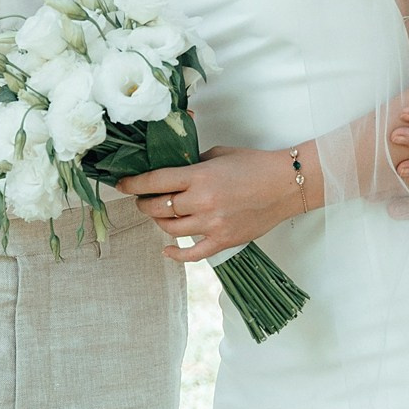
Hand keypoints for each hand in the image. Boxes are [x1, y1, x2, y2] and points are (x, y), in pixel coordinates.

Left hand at [120, 147, 310, 258]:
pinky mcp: (223, 241)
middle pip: (158, 208)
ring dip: (159, 222)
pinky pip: (192, 254)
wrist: (285, 184)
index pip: (155, 182)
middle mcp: (202, 202)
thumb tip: (171, 169)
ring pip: (171, 229)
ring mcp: (212, 224)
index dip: (133, 184)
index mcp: (199, 176)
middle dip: (144, 203)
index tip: (122, 185)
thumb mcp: (218, 154)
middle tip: (142, 199)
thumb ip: (192, 163)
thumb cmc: (254, 165)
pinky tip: (166, 250)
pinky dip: (176, 254)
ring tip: (158, 214)